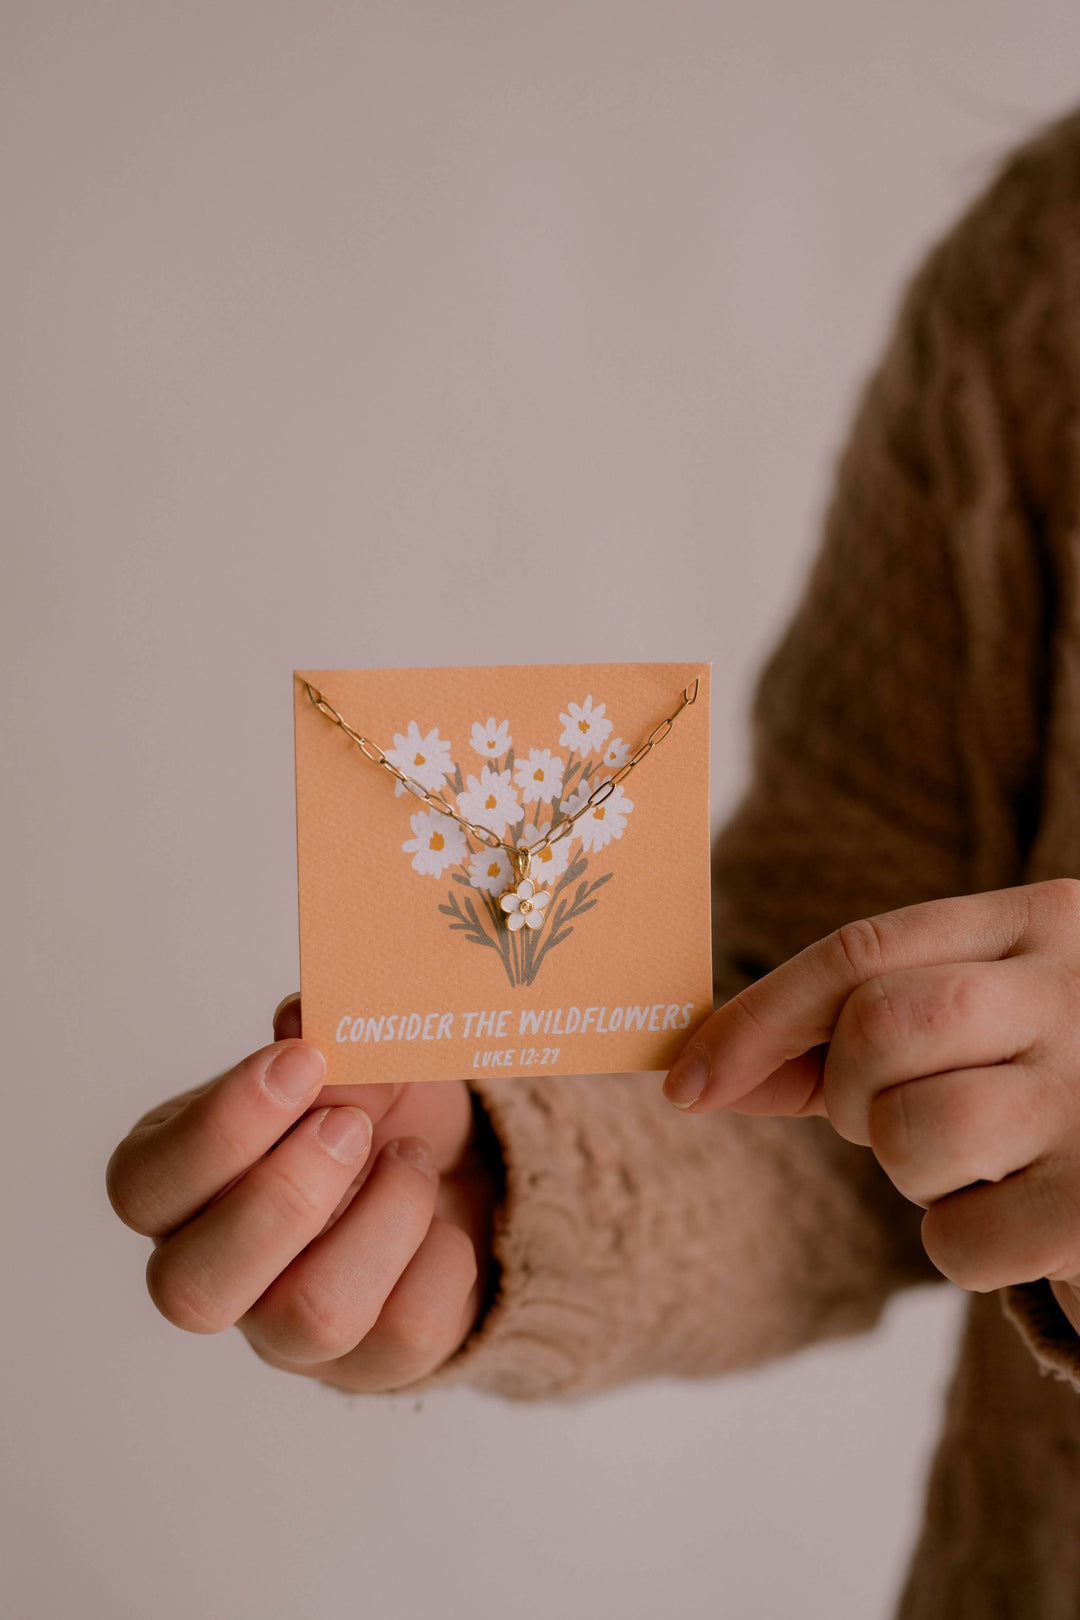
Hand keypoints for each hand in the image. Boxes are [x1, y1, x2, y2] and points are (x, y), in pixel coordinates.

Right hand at [106, 994, 499, 1390]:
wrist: (452, 1167)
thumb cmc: (369, 1107)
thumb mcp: (346, 1051)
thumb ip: (320, 1033)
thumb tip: (310, 1021)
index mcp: (177, 1181)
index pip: (144, 1185)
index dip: (221, 1127)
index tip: (303, 1060)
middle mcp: (211, 1269)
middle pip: (193, 1288)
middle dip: (287, 1194)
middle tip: (355, 1126)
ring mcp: (283, 1332)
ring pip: (311, 1316)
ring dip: (384, 1216)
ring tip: (409, 1159)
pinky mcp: (367, 1365)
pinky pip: (405, 1332)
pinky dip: (441, 1257)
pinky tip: (440, 1222)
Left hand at [662, 880, 1079, 1332]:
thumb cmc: (1046, 1091)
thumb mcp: (969, 1029)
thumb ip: (842, 1039)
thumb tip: (698, 1075)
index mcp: (1040, 922)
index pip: (863, 951)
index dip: (758, 1018)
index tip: (686, 1082)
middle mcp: (1076, 990)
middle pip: (878, 1027)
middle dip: (852, 1093)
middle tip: (893, 1119)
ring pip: (909, 1132)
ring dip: (911, 1171)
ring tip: (978, 1163)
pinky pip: (956, 1240)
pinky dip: (961, 1247)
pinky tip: (1021, 1219)